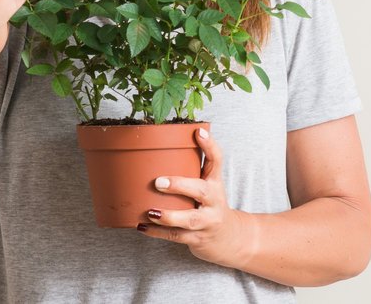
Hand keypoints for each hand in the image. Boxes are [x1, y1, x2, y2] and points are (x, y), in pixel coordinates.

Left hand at [137, 127, 253, 268]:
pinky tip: (142, 226)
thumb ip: (192, 168)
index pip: (217, 161)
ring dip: (168, 216)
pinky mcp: (198, 239)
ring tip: (150, 212)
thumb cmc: (209, 205)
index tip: (198, 132)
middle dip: (180, 186)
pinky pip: (177, 236)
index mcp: (215, 183)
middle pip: (202, 191)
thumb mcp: (207, 185)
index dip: (210, 146)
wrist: (228, 238)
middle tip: (158, 182)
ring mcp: (208, 222)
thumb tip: (163, 145)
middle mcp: (214, 201)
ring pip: (189, 220)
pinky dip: (157, 233)